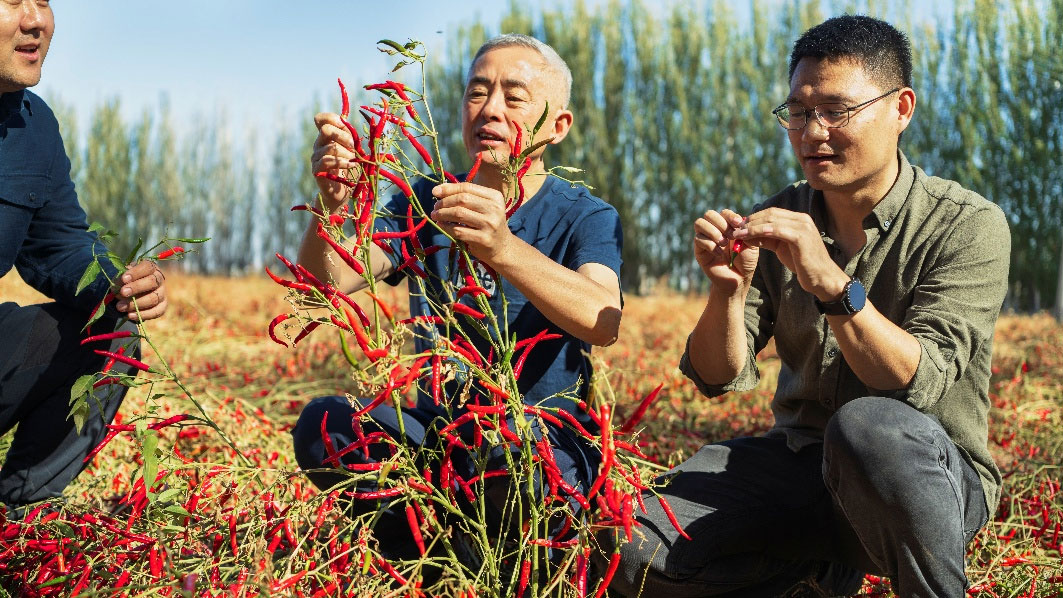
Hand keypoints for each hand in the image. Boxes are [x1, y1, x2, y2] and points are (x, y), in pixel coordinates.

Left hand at [114, 261, 166, 321]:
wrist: (131, 293)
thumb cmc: (126, 282)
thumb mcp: (122, 277)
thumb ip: (120, 280)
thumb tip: (119, 286)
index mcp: (150, 268)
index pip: (147, 267)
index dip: (136, 273)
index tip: (124, 278)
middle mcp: (159, 279)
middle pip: (153, 282)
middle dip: (136, 287)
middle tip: (123, 292)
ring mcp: (162, 293)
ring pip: (153, 298)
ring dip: (136, 303)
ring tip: (120, 307)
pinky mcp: (162, 306)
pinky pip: (156, 312)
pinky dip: (143, 314)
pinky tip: (130, 315)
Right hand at [310, 112, 360, 207]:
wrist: (340, 192)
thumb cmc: (348, 169)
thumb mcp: (352, 149)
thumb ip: (350, 136)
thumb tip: (350, 123)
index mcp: (326, 137)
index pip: (321, 119)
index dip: (333, 119)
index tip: (346, 129)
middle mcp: (318, 145)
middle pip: (325, 129)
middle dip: (344, 137)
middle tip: (354, 148)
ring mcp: (315, 157)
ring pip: (330, 147)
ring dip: (347, 153)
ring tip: (354, 161)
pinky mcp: (316, 170)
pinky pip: (327, 161)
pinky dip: (343, 163)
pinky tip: (351, 166)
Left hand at [430, 182, 513, 265]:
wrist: (501, 247)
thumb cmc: (488, 224)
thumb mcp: (483, 207)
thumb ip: (467, 197)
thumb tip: (439, 189)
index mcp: (495, 197)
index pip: (468, 188)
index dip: (449, 188)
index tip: (435, 191)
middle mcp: (494, 209)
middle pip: (462, 199)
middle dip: (444, 202)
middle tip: (435, 207)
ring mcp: (490, 224)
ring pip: (459, 214)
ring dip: (443, 214)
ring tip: (435, 215)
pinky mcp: (483, 239)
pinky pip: (459, 230)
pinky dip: (446, 227)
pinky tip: (441, 225)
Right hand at [693, 208, 757, 288]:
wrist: (739, 279)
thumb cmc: (746, 262)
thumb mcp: (751, 244)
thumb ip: (746, 231)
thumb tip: (739, 222)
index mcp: (727, 226)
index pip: (723, 213)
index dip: (730, 216)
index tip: (738, 224)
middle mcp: (714, 230)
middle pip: (709, 214)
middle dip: (721, 223)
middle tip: (731, 236)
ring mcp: (705, 240)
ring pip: (699, 223)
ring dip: (713, 231)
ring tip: (723, 243)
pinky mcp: (699, 251)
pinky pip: (698, 240)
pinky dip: (710, 245)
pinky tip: (719, 254)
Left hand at [731, 207, 845, 298]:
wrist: (822, 278)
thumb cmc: (802, 264)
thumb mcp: (781, 248)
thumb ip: (767, 239)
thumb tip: (746, 234)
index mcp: (799, 219)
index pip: (771, 212)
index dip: (753, 218)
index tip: (738, 226)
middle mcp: (802, 219)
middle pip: (770, 214)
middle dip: (750, 220)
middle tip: (733, 228)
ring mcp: (803, 226)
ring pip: (771, 220)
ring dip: (751, 226)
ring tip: (737, 233)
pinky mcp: (801, 237)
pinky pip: (777, 230)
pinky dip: (760, 232)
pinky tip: (749, 236)